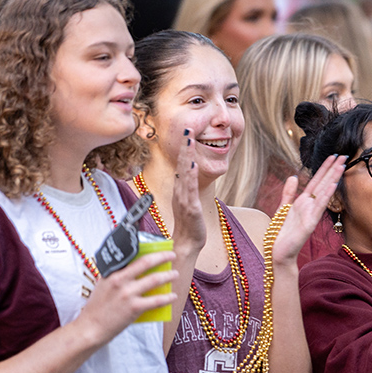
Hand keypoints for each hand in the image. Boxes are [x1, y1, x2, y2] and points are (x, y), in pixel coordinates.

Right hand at [77, 250, 176, 344]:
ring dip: (168, 275)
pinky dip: (167, 297)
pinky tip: (173, 296)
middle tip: (172, 255)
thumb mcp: (104, 284)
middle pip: (147, 262)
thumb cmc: (97, 306)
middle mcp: (120, 280)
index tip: (159, 248)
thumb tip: (132, 266)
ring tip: (175, 274)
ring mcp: (128, 294)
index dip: (148, 250)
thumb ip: (116, 275)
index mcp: (113, 273)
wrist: (91, 327)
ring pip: (154, 280)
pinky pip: (156, 300)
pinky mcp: (134, 308)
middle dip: (163, 257)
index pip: (133, 255)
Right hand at [169, 132, 205, 257]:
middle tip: (188, 129)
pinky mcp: (191, 208)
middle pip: (181, 165)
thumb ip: (187, 188)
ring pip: (185, 174)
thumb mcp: (188, 202)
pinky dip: (190, 177)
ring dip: (187, 156)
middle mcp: (180, 191)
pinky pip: (189, 191)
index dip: (184, 149)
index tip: (188, 133)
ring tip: (190, 141)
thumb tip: (188, 173)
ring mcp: (184, 199)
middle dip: (185, 146)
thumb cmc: (189, 224)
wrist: (186, 243)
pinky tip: (192, 166)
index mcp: (180, 189)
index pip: (182, 165)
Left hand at [272, 155, 345, 264]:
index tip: (333, 156)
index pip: (317, 181)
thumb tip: (294, 176)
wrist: (279, 252)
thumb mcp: (283, 208)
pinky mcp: (309, 223)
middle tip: (344, 155)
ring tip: (342, 165)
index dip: (324, 168)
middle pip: (323, 183)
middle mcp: (310, 206)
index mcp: (303, 202)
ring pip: (324, 192)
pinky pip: (319, 207)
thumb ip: (288, 192)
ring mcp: (311, 214)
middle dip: (333, 169)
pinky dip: (326, 195)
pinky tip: (332, 185)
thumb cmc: (282, 233)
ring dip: (333, 178)